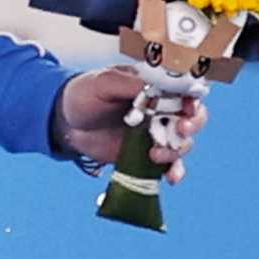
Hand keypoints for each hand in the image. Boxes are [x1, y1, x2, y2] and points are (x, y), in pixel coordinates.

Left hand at [52, 66, 207, 183]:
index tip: (188, 107)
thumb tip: (153, 88)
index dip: (192, 98)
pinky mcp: (148, 155)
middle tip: (181, 129)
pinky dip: (174, 171)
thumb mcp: (102, 82)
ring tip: (156, 154)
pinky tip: (170, 176)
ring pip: (183, 142)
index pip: (183, 89)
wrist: (66, 123)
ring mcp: (156, 133)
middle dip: (192, 124)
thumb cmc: (84, 95)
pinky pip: (169, 164)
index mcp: (152, 86)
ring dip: (178, 150)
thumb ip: (127, 83)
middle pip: (192, 116)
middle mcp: (160, 109)